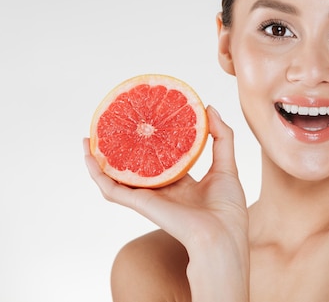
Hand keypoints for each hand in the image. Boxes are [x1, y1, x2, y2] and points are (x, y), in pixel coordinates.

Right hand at [84, 105, 248, 255]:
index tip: (146, 123)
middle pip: (136, 166)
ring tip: (89, 138)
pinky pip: (110, 188)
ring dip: (100, 159)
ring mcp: (149, 196)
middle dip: (123, 149)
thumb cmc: (227, 207)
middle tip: (112, 126)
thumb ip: (221, 137)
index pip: (162, 160)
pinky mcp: (139, 203)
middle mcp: (162, 190)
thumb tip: (209, 107)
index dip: (152, 142)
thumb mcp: (227, 165)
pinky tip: (88, 156)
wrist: (220, 234)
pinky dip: (96, 173)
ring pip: (116, 177)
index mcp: (182, 184)